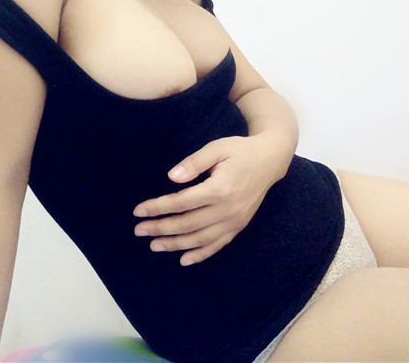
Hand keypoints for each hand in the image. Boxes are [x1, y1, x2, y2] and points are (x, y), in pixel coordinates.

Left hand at [133, 135, 286, 265]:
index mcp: (220, 189)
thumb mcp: (216, 148)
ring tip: (154, 245)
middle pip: (188, 224)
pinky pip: (218, 245)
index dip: (158, 207)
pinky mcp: (239, 226)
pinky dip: (200, 254)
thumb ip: (193, 163)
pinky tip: (183, 259)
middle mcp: (228, 209)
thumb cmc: (239, 151)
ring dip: (175, 244)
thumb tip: (172, 177)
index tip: (138, 211)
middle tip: (139, 230)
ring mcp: (235, 221)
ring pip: (200, 239)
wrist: (270, 161)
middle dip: (160, 228)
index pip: (182, 202)